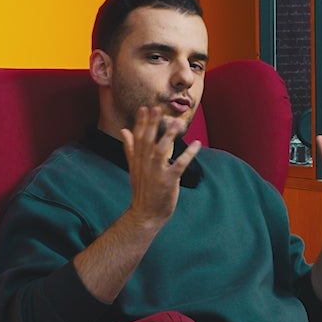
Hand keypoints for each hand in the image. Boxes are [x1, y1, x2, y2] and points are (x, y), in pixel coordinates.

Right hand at [122, 105, 200, 228]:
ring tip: (176, 123)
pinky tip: (197, 145)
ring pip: (161, 151)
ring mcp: (155, 173)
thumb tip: (124, 130)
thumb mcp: (134, 167)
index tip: (144, 107)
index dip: (141, 122)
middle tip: (157, 108)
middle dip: (152, 124)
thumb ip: (130, 148)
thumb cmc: (142, 190)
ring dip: (168, 136)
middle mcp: (144, 164)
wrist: (145, 214)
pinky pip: (179, 165)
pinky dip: (188, 155)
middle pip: (147, 141)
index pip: (138, 137)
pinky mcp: (168, 181)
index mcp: (137, 159)